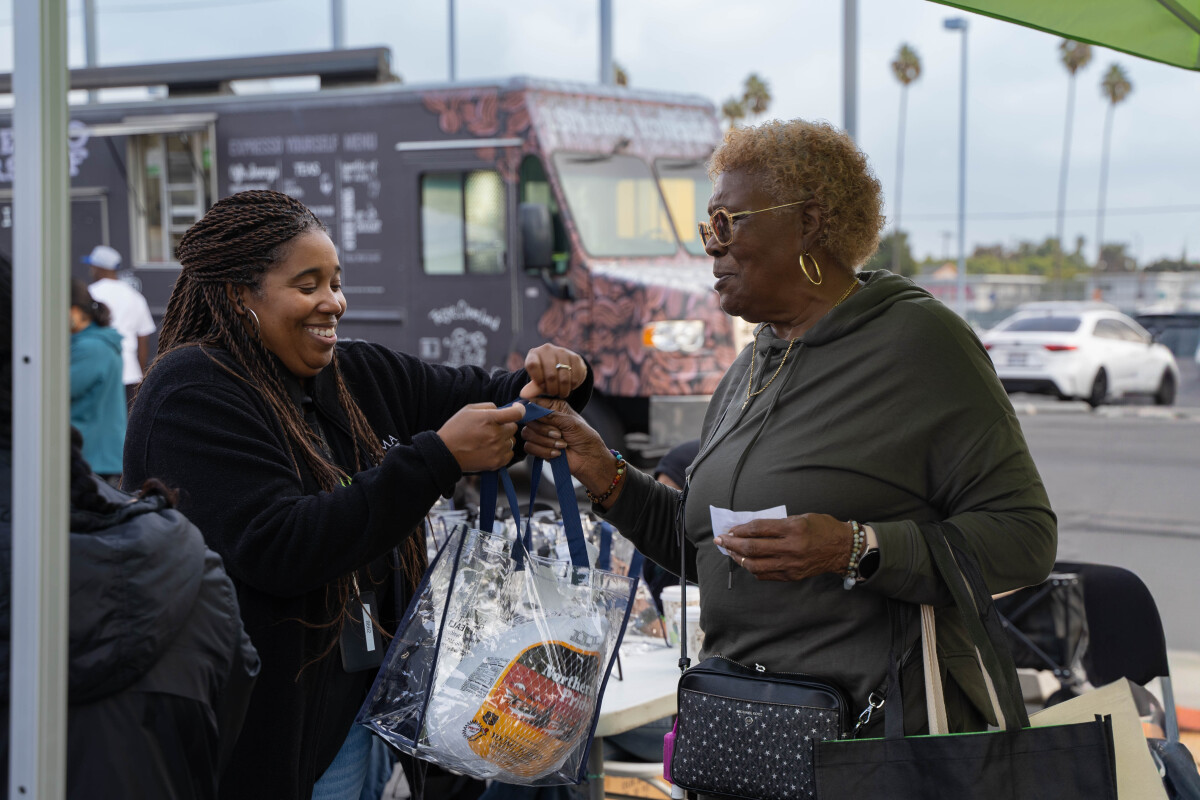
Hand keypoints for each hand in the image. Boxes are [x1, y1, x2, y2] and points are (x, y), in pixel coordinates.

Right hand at [437, 401, 524, 472]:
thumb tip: (504, 409)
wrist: (446, 453)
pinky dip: (503, 451)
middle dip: (505, 426)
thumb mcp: (469, 410)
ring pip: (512, 441)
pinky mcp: (496, 462)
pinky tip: (491, 449)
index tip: (516, 410)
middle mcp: (495, 435)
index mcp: (489, 419)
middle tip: (491, 428)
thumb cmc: (456, 429)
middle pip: (513, 427)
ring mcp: (497, 450)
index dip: (518, 410)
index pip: (516, 413)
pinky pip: (510, 454)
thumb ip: (489, 406)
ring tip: (489, 440)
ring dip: (504, 439)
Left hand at [519, 344, 586, 399]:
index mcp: (534, 354)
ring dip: (563, 390)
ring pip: (564, 378)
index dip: (537, 379)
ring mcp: (562, 352)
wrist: (562, 365)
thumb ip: (532, 388)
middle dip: (552, 389)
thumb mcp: (537, 380)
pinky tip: (569, 386)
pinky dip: (573, 386)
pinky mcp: (575, 357)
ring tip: (561, 392)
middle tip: (553, 393)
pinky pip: (575, 377)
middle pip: (550, 375)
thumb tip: (524, 394)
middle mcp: (547, 349)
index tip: (541, 386)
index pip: (533, 365)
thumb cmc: (545, 374)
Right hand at [521, 399, 619, 500]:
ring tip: (562, 445)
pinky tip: (557, 453)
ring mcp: (540, 434)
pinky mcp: (538, 448)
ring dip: (546, 442)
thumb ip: (551, 415)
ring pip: (527, 434)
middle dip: (544, 429)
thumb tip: (531, 409)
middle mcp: (545, 419)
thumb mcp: (570, 422)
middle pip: (528, 420)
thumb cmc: (585, 438)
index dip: (531, 408)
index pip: (534, 402)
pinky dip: (543, 451)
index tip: (536, 416)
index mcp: (554, 407)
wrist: (589, 460)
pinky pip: (529, 447)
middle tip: (559, 434)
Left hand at [714, 514, 852, 581]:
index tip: (730, 529)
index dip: (740, 529)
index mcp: (793, 528)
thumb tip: (751, 529)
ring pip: (755, 564)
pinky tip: (746, 561)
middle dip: (732, 543)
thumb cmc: (822, 528)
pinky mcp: (791, 576)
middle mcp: (791, 547)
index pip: (758, 529)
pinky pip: (765, 574)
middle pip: (753, 547)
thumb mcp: (800, 517)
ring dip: (738, 557)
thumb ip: (777, 524)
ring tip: (730, 551)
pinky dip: (752, 568)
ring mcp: (790, 564)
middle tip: (720, 540)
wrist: (842, 549)